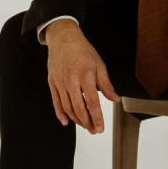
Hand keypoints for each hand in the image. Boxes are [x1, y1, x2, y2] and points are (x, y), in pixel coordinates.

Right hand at [45, 19, 119, 134]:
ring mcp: (60, 83)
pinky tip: (66, 122)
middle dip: (87, 123)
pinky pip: (56, 102)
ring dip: (76, 120)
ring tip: (85, 126)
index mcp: (86, 76)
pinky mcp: (52, 83)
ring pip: (67, 108)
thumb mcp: (99, 65)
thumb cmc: (83, 51)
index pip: (93, 103)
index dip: (97, 118)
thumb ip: (106, 85)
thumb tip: (115, 100)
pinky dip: (60, 114)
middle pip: (79, 109)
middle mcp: (71, 81)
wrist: (64, 38)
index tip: (101, 129)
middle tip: (94, 130)